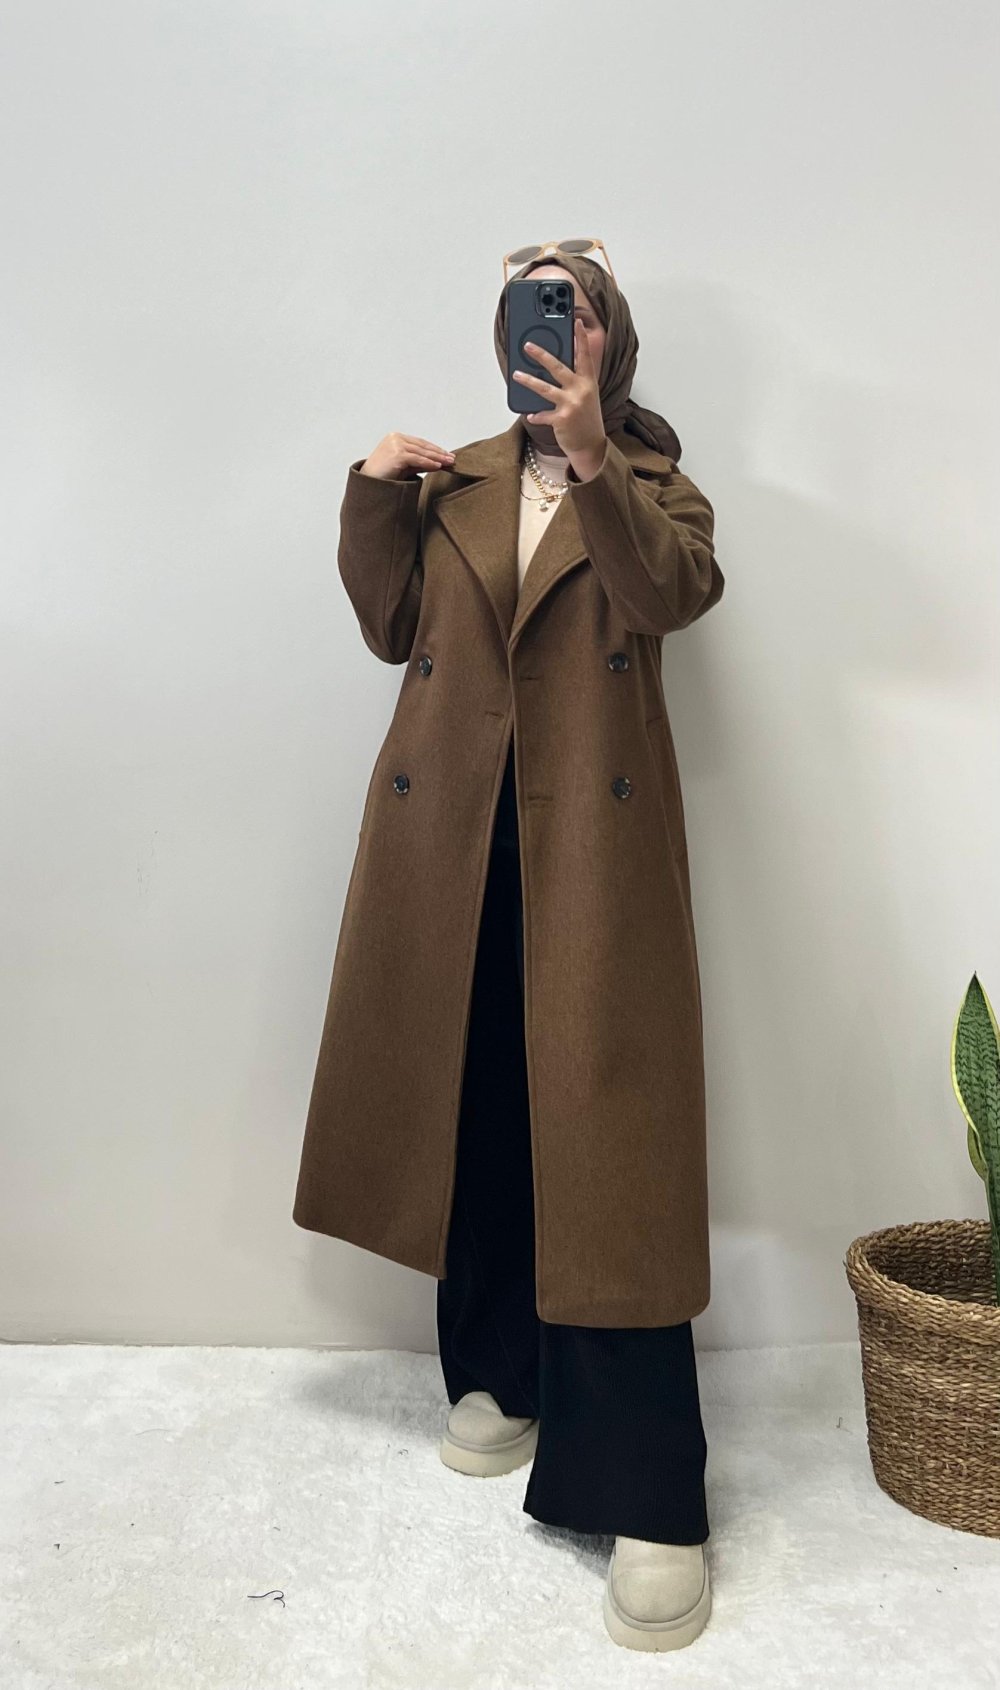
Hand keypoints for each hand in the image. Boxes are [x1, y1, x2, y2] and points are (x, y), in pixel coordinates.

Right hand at [360, 433, 455, 480]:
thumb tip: (437, 463)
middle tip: (452, 459)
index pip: (420, 443)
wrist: (368, 485)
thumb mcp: (404, 466)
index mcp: (396, 438)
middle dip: (439, 453)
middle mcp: (395, 438)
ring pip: (422, 452)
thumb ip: (418, 462)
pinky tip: (438, 466)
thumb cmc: (382, 477)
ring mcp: (395, 445)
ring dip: (437, 458)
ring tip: (449, 463)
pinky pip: (417, 459)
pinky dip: (429, 463)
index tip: (446, 455)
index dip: (434, 449)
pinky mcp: (397, 454)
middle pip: (422, 446)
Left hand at [511, 318, 605, 469]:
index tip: (576, 322)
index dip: (581, 338)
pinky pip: (542, 414)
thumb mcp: (586, 395)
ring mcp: (571, 405)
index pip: (585, 356)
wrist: (591, 445)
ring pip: (545, 388)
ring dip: (528, 380)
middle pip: (558, 367)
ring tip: (516, 374)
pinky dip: (535, 414)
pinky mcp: (561, 419)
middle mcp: (581, 391)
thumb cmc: (586, 419)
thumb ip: (575, 380)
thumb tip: (554, 365)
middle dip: (541, 355)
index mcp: (588, 382)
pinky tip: (530, 414)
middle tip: (527, 345)